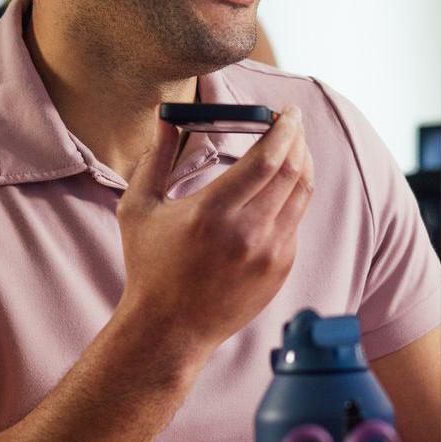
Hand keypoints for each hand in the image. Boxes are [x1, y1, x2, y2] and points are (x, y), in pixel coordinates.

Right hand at [115, 105, 314, 349]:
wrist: (170, 330)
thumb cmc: (149, 266)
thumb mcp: (139, 208)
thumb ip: (156, 158)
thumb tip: (168, 117)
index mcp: (213, 212)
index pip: (267, 158)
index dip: (284, 128)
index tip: (286, 111)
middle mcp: (248, 232)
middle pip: (293, 170)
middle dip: (297, 139)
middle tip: (291, 123)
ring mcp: (270, 253)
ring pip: (301, 194)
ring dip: (301, 164)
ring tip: (291, 148)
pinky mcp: (280, 269)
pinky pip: (295, 222)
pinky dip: (291, 197)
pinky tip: (278, 189)